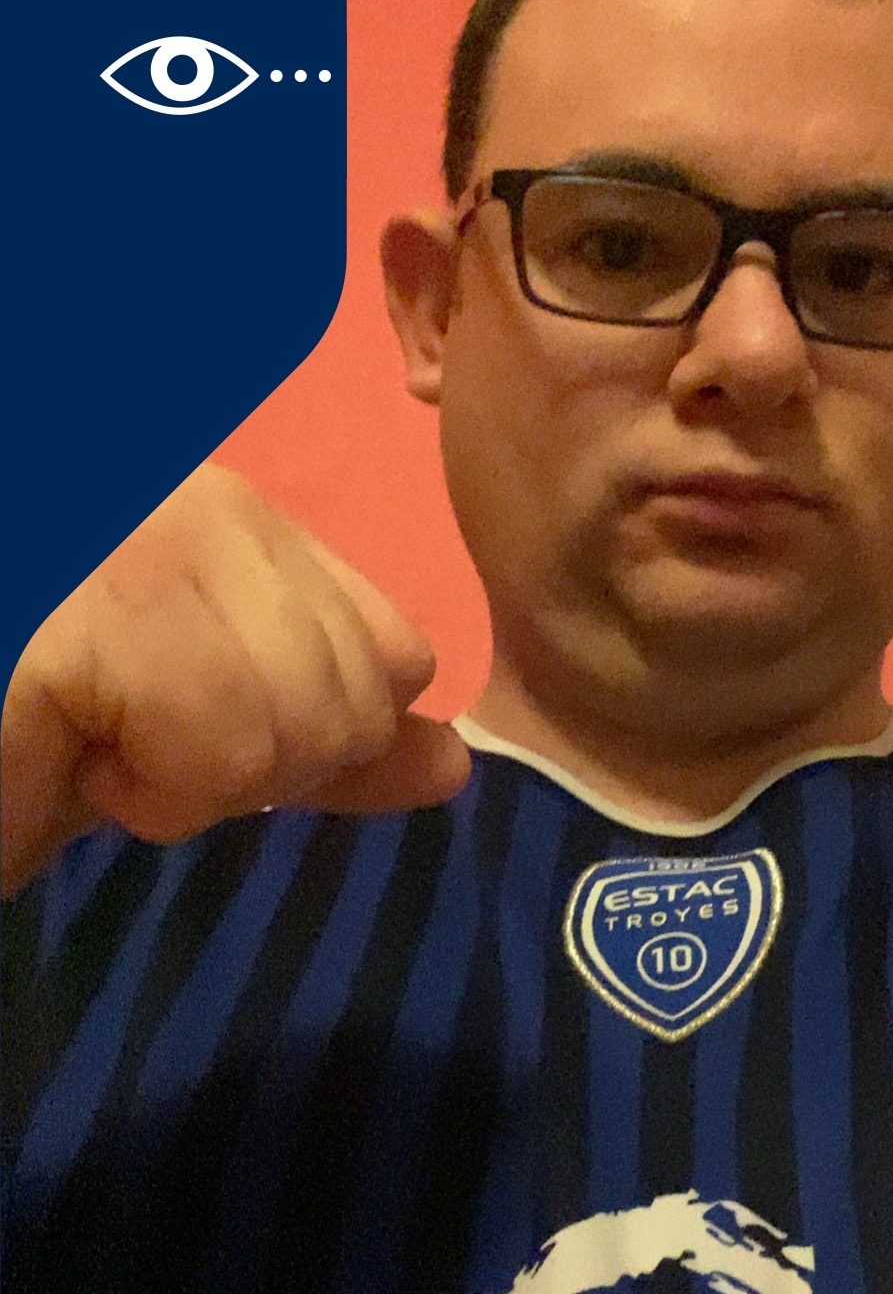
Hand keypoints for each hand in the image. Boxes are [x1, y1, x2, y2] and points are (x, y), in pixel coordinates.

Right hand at [1, 462, 470, 896]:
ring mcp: (154, 538)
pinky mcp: (103, 608)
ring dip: (188, 782)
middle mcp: (207, 502)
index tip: (195, 733)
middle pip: (362, 699)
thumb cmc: (26, 721)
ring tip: (82, 739)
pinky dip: (146, 790)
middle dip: (251, 767)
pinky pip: (222, 746)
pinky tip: (61, 750)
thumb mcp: (189, 734)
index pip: (393, 648)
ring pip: (301, 729)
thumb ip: (323, 746)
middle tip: (122, 739)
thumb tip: (449, 769)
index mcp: (230, 519)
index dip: (321, 733)